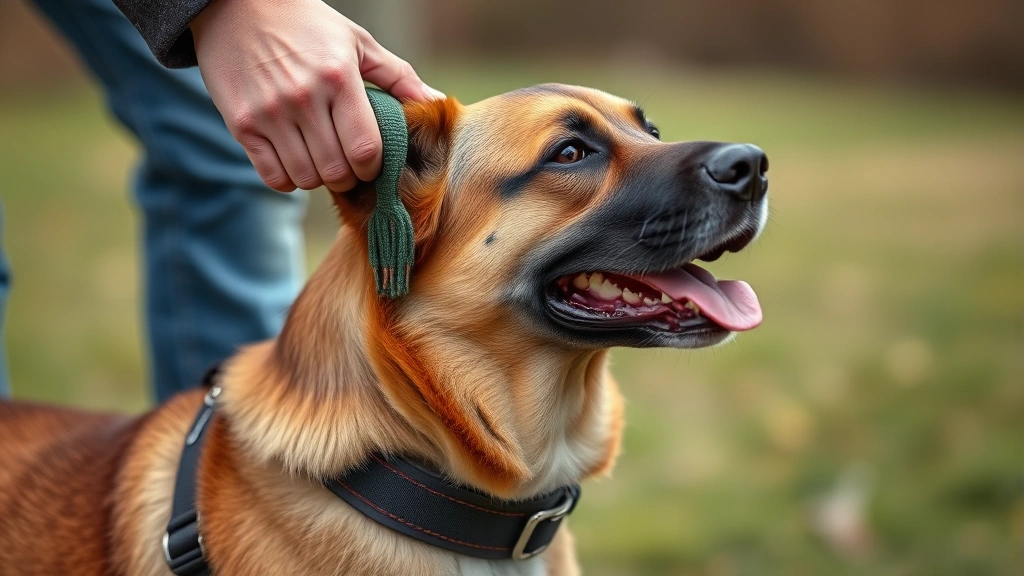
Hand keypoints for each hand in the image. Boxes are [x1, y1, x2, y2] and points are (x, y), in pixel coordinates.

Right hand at [190, 0, 442, 191]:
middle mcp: (303, 98)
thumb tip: (437, 103)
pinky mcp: (242, 125)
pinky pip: (272, 177)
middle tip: (346, 165)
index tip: (371, 162)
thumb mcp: (357, 42)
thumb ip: (398, 77)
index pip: (365, 148)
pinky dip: (287, 180)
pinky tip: (293, 161)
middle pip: (337, 171)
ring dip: (318, 178)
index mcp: (338, 78)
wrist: (235, 8)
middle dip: (348, 177)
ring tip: (320, 160)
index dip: (373, 167)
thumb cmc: (306, 26)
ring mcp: (269, 113)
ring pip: (305, 178)